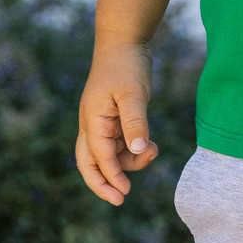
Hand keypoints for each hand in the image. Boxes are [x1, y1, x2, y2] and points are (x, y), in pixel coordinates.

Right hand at [76, 40, 157, 205]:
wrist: (125, 42)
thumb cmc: (126, 65)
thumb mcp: (133, 95)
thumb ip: (136, 123)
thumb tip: (138, 150)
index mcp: (92, 120)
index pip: (98, 156)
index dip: (111, 176)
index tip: (124, 194)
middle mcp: (92, 124)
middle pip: (89, 163)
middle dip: (103, 182)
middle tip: (120, 200)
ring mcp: (101, 122)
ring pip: (108, 154)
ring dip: (128, 161)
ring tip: (153, 152)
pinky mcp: (113, 118)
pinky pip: (118, 143)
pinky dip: (132, 150)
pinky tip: (150, 146)